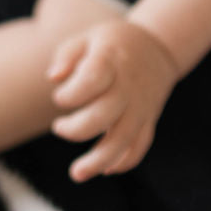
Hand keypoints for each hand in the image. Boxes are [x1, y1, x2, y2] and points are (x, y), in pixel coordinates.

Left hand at [47, 19, 178, 181]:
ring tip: (76, 173)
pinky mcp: (148, 120)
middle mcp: (128, 86)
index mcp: (111, 60)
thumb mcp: (88, 37)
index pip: (93, 79)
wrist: (158, 46)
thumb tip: (53, 78)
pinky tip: (105, 170)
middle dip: (77, 130)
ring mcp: (141, 106)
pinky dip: (125, 162)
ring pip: (123, 139)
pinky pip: (140, 146)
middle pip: (105, 115)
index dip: (72, 94)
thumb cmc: (112, 43)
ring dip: (99, 160)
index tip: (58, 97)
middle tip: (58, 128)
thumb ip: (66, 55)